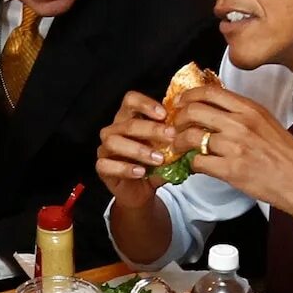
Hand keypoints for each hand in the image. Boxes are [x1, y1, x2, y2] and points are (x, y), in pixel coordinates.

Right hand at [96, 91, 169, 208]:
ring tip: (158, 159)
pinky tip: (141, 172)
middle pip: (127, 123)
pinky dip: (125, 168)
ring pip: (114, 142)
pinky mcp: (101, 167)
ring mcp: (105, 149)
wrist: (142, 191)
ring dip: (139, 150)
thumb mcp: (166, 150)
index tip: (164, 114)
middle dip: (151, 129)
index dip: (146, 104)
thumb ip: (173, 140)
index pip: (130, 100)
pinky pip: (106, 164)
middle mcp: (114, 130)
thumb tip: (190, 134)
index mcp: (128, 119)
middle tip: (170, 136)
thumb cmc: (152, 165)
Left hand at [172, 86, 292, 240]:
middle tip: (175, 128)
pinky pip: (198, 162)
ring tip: (179, 148)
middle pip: (193, 111)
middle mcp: (240, 123)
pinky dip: (192, 164)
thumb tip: (215, 109)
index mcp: (249, 108)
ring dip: (180, 143)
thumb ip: (242, 114)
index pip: (209, 92)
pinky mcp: (230, 170)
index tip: (180, 103)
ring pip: (191, 137)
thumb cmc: (286, 154)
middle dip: (178, 119)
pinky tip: (195, 166)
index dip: (188, 96)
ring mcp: (234, 146)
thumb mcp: (266, 122)